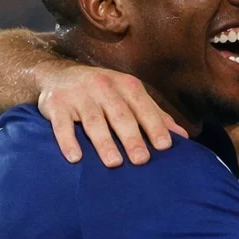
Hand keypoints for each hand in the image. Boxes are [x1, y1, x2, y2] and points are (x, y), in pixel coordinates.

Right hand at [37, 62, 185, 166]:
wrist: (57, 75)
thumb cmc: (102, 92)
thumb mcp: (129, 96)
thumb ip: (154, 115)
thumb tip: (183, 137)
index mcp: (125, 85)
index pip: (143, 107)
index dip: (154, 126)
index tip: (165, 146)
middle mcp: (103, 86)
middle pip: (120, 115)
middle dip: (131, 137)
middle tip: (142, 160)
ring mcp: (78, 95)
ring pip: (93, 121)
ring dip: (104, 142)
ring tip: (114, 163)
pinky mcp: (55, 105)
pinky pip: (61, 125)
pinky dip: (67, 141)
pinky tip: (75, 158)